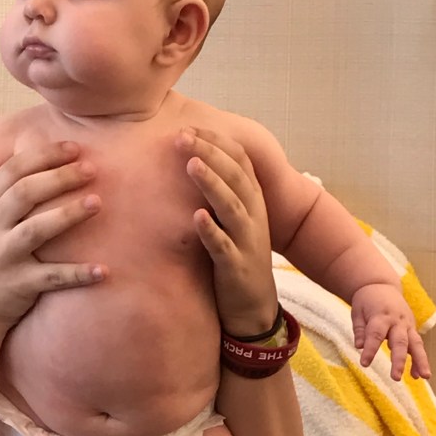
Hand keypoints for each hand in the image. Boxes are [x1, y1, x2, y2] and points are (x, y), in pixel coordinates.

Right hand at [0, 141, 107, 327]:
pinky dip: (78, 274)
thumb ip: (9, 192)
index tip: (74, 148)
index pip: (12, 170)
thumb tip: (49, 156)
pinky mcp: (19, 285)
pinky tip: (103, 270)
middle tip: (91, 169)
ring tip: (97, 203)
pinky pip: (52, 277)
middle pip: (25, 193)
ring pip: (37, 230)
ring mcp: (3, 257)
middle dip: (60, 177)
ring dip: (68, 214)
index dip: (44, 156)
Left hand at [181, 127, 277, 336]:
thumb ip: (220, 193)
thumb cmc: (235, 258)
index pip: (239, 160)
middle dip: (210, 153)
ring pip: (232, 206)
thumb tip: (194, 161)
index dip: (216, 142)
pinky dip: (211, 231)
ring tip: (191, 164)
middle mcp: (253, 216)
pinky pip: (224, 247)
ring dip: (212, 184)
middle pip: (235, 176)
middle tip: (181, 137)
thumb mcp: (231, 221)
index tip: (188, 127)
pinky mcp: (236, 267)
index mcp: (252, 201)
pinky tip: (197, 217)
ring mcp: (246, 241)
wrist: (252, 308)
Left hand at [351, 283, 430, 380]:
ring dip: (420, 361)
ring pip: (416, 344)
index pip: (376, 334)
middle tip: (395, 377)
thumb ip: (360, 329)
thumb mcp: (357, 312)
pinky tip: (417, 375)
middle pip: (399, 342)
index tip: (364, 364)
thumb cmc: (366, 301)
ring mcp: (407, 324)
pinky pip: (417, 345)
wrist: (382, 286)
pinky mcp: (412, 328)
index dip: (371, 349)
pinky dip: (418, 360)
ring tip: (424, 377)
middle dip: (399, 360)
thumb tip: (360, 347)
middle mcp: (397, 321)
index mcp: (381, 315)